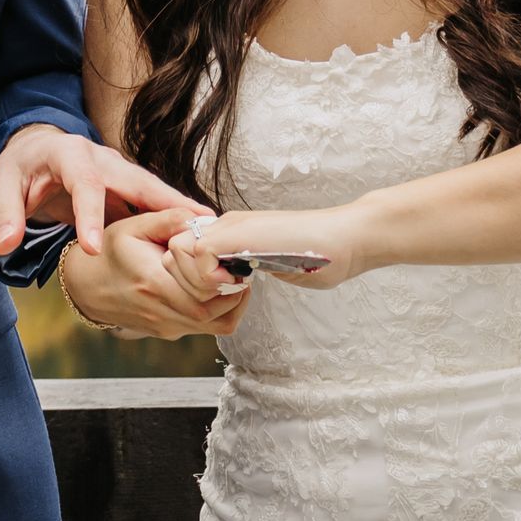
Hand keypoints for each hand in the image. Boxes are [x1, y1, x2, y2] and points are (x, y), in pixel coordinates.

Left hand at [0, 124, 195, 258]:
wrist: (35, 152)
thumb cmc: (20, 169)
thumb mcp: (0, 186)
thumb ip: (4, 214)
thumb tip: (6, 244)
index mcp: (69, 154)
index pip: (84, 184)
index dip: (90, 216)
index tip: (95, 248)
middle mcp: (102, 158)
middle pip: (138, 181)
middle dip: (167, 201)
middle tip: (196, 225)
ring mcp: (120, 172)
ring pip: (154, 192)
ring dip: (182, 210)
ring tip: (211, 233)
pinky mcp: (128, 189)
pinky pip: (153, 205)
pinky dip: (175, 219)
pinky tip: (197, 239)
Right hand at [60, 208, 246, 340]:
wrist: (87, 285)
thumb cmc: (111, 253)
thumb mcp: (135, 226)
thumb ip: (170, 218)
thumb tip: (204, 218)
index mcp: (152, 281)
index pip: (203, 291)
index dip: (226, 278)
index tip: (232, 259)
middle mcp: (159, 310)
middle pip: (214, 313)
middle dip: (235, 291)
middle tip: (240, 268)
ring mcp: (164, 326)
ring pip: (214, 326)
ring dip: (231, 304)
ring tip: (233, 279)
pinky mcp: (168, 332)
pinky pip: (204, 329)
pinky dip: (219, 312)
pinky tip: (218, 290)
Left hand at [163, 206, 372, 297]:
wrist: (348, 238)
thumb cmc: (321, 256)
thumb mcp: (273, 262)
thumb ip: (249, 265)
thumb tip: (237, 282)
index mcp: (231, 233)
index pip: (184, 253)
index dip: (193, 280)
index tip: (224, 294)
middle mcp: (224, 225)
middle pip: (172, 252)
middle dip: (188, 284)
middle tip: (224, 294)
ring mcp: (230, 226)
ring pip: (177, 253)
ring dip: (199, 282)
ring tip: (234, 288)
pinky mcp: (238, 233)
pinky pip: (198, 256)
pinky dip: (212, 279)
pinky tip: (242, 283)